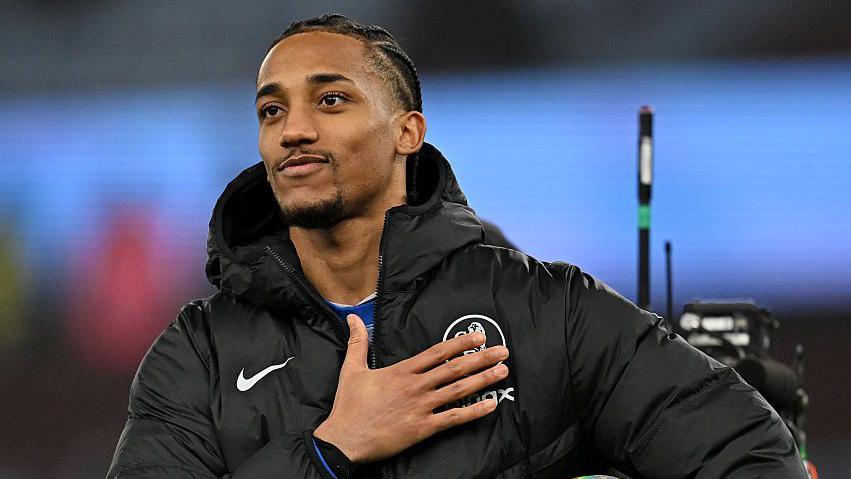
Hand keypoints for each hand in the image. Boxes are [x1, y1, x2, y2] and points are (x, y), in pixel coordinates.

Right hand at [313, 313, 509, 464]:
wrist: (345, 438)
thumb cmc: (349, 405)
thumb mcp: (351, 369)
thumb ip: (357, 342)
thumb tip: (354, 317)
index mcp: (402, 371)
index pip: (437, 353)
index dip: (460, 344)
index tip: (479, 337)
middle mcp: (416, 386)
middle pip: (454, 368)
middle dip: (481, 358)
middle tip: (503, 351)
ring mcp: (421, 407)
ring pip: (458, 390)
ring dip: (483, 380)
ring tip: (502, 372)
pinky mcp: (423, 428)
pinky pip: (453, 418)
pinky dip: (474, 412)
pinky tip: (490, 405)